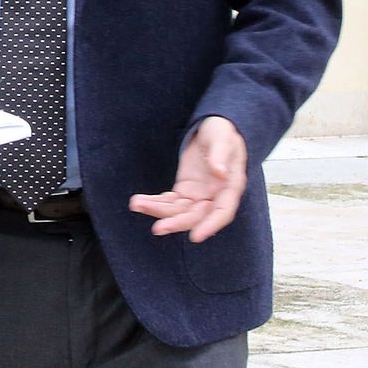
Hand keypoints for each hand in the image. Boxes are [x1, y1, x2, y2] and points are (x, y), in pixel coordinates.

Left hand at [128, 116, 247, 242]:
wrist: (212, 130)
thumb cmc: (222, 133)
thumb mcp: (223, 138)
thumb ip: (221, 154)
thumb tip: (219, 172)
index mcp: (230, 188)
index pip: (222, 212)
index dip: (210, 226)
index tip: (195, 237)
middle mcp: (215, 196)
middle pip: (196, 216)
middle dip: (176, 222)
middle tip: (156, 229)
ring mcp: (199, 195)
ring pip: (179, 211)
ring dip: (158, 210)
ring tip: (137, 204)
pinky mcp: (185, 190)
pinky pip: (170, 201)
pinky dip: (155, 202)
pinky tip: (140, 201)